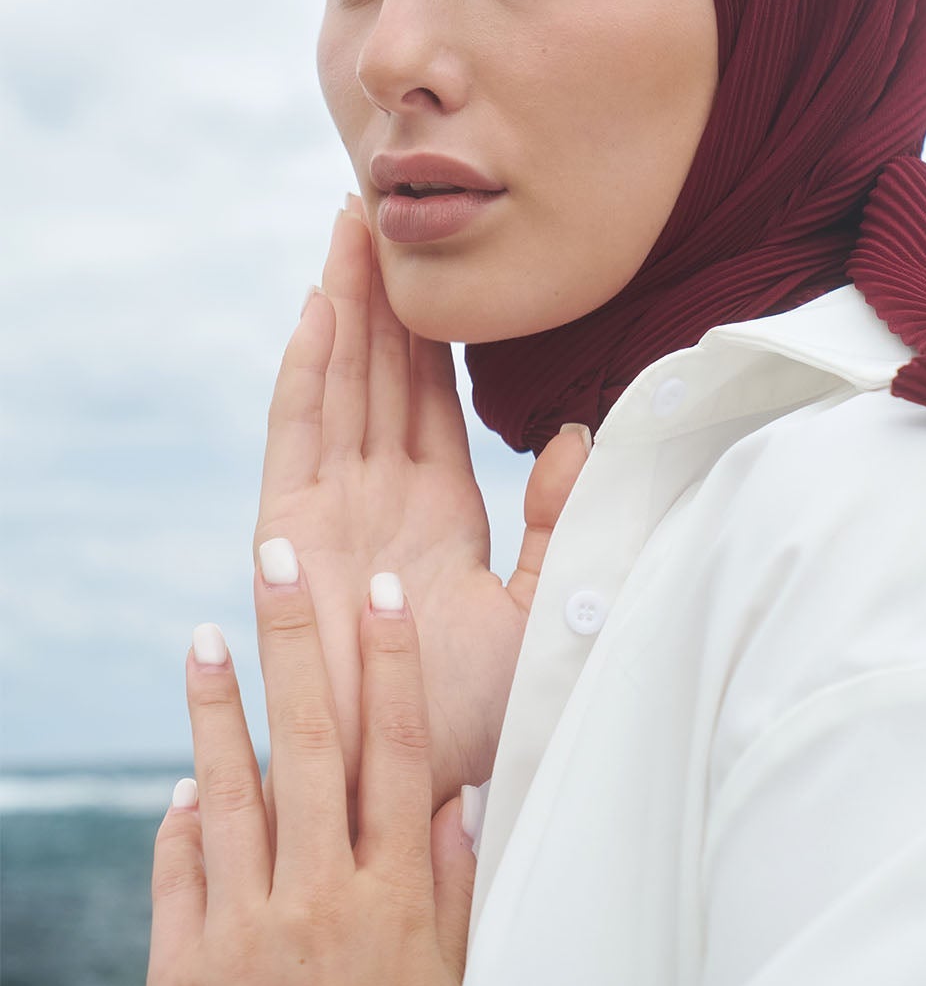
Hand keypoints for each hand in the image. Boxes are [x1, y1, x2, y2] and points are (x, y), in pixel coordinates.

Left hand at [148, 547, 468, 985]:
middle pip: (309, 745)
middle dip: (295, 643)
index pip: (398, 753)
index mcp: (395, 898)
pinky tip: (184, 767)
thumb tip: (451, 794)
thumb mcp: (452, 980)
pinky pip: (179, 870)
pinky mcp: (182, 976)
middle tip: (276, 560)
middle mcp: (321, 902)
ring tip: (203, 635)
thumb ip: (453, 884)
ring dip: (215, 707)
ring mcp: (245, 937)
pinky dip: (181, 814)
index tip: (380, 594)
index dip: (391, 666)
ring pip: (229, 792)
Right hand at [255, 205, 588, 818]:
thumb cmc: (476, 712)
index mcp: (439, 506)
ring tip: (349, 226)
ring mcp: (332, 504)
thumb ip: (556, 521)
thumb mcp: (539, 606)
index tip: (438, 259)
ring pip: (339, 380)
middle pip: (378, 369)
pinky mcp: (290, 526)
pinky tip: (317, 307)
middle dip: (380, 290)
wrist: (412, 779)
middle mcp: (380, 493)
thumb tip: (574, 433)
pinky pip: (297, 431)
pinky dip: (304, 368)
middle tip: (380, 205)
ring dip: (342, 303)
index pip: (432, 394)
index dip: (433, 326)